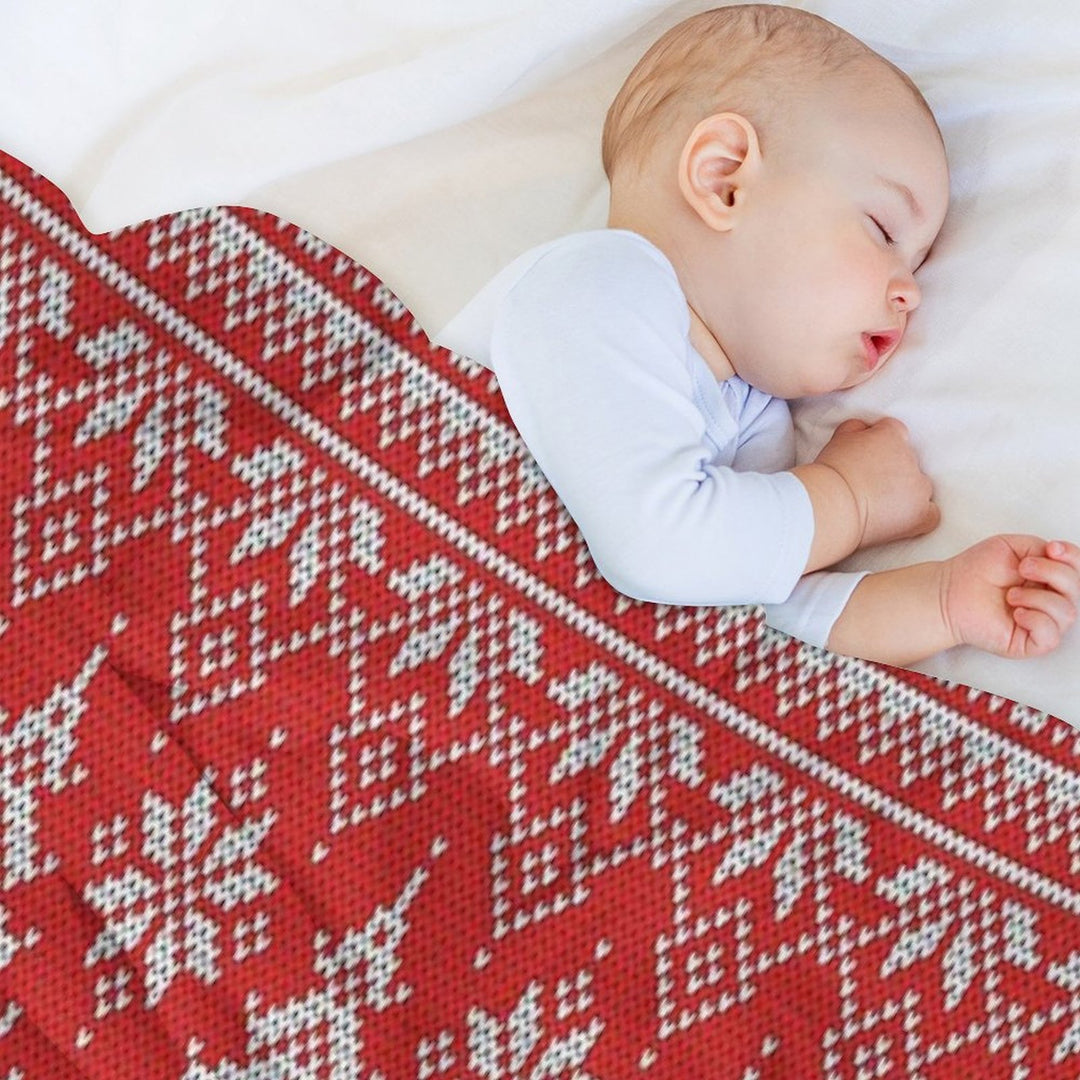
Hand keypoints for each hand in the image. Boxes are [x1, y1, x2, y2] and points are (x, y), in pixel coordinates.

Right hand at [814, 417, 938, 548]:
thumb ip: (857, 428)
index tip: (867, 459)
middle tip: (868, 484)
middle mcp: (911, 457)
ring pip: (920, 486)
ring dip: (905, 493)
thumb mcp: (839, 438)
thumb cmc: (830, 473)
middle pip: (908, 461)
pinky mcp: (921, 513)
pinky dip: (920, 516)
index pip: (895, 433)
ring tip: (880, 505)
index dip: (880, 446)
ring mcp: (919, 486)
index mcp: (892, 435)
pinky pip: (931, 513)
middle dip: (892, 470)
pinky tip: (902, 520)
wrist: (832, 504)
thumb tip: (865, 429)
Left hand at [941, 536, 1079, 657]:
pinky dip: (1036, 620)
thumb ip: (1041, 548)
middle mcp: (1050, 601)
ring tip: (1010, 594)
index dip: (1073, 557)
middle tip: (1022, 568)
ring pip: (1068, 613)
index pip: (1078, 570)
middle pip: (1077, 589)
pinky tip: (1016, 613)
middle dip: (1053, 573)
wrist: (948, 591)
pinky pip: (1051, 636)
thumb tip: (1059, 557)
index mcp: (1049, 579)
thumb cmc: (976, 571)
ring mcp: (1042, 623)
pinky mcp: (1029, 643)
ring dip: (1037, 598)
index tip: (1051, 548)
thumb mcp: (1012, 547)